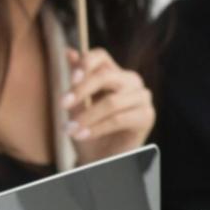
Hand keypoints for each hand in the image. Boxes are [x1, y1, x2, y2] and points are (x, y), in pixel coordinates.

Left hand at [64, 47, 154, 164]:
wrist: (101, 158)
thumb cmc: (89, 130)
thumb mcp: (77, 105)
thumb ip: (76, 81)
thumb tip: (68, 51)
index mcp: (115, 73)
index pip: (101, 56)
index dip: (86, 63)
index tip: (70, 79)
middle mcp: (131, 81)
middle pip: (106, 75)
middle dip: (82, 90)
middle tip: (63, 105)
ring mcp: (142, 98)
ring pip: (112, 101)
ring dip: (87, 116)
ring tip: (70, 129)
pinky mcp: (147, 116)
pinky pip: (119, 119)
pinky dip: (98, 128)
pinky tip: (83, 135)